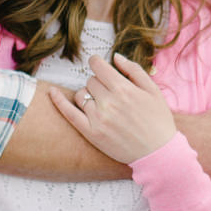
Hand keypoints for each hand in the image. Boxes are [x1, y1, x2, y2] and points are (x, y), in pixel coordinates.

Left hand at [49, 53, 175, 163]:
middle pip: (90, 81)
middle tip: (111, 94)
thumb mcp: (153, 90)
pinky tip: (51, 92)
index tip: (99, 66)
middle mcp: (109, 102)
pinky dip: (58, 101)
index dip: (97, 63)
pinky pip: (69, 113)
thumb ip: (134, 70)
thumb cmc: (158, 120)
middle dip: (99, 83)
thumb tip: (115, 57)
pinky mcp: (91, 133)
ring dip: (88, 95)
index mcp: (124, 88)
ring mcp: (98, 118)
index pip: (98, 66)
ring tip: (103, 105)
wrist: (159, 154)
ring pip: (81, 95)